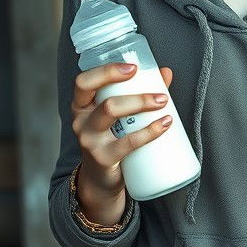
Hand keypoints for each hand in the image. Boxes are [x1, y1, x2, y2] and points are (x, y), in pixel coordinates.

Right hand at [71, 63, 173, 222]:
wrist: (101, 179)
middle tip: (161, 93)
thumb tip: (165, 72)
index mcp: (82, 106)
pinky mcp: (103, 158)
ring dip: (141, 105)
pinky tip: (165, 124)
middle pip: (104, 100)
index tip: (134, 67)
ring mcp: (89, 141)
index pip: (83, 82)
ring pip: (111, 114)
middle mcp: (81, 121)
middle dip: (135, 93)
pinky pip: (127, 142)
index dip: (106, 71)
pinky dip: (149, 131)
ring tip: (163, 103)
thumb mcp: (121, 116)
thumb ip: (141, 92)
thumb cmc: (113, 139)